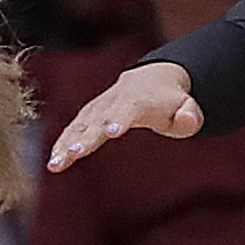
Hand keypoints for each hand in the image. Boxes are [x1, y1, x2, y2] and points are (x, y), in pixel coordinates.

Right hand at [48, 63, 202, 169]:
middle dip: (86, 136)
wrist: (151, 79)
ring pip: (80, 125)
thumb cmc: (172, 102)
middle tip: (74, 152)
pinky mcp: (89, 114)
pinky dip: (62, 143)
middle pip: (98, 119)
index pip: (129, 110)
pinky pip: (73, 129)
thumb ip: (190, 116)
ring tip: (56, 164)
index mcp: (140, 100)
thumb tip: (188, 121)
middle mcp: (115, 101)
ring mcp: (99, 107)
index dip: (120, 119)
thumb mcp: (188, 108)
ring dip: (66, 143)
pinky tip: (54, 163)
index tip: (111, 131)